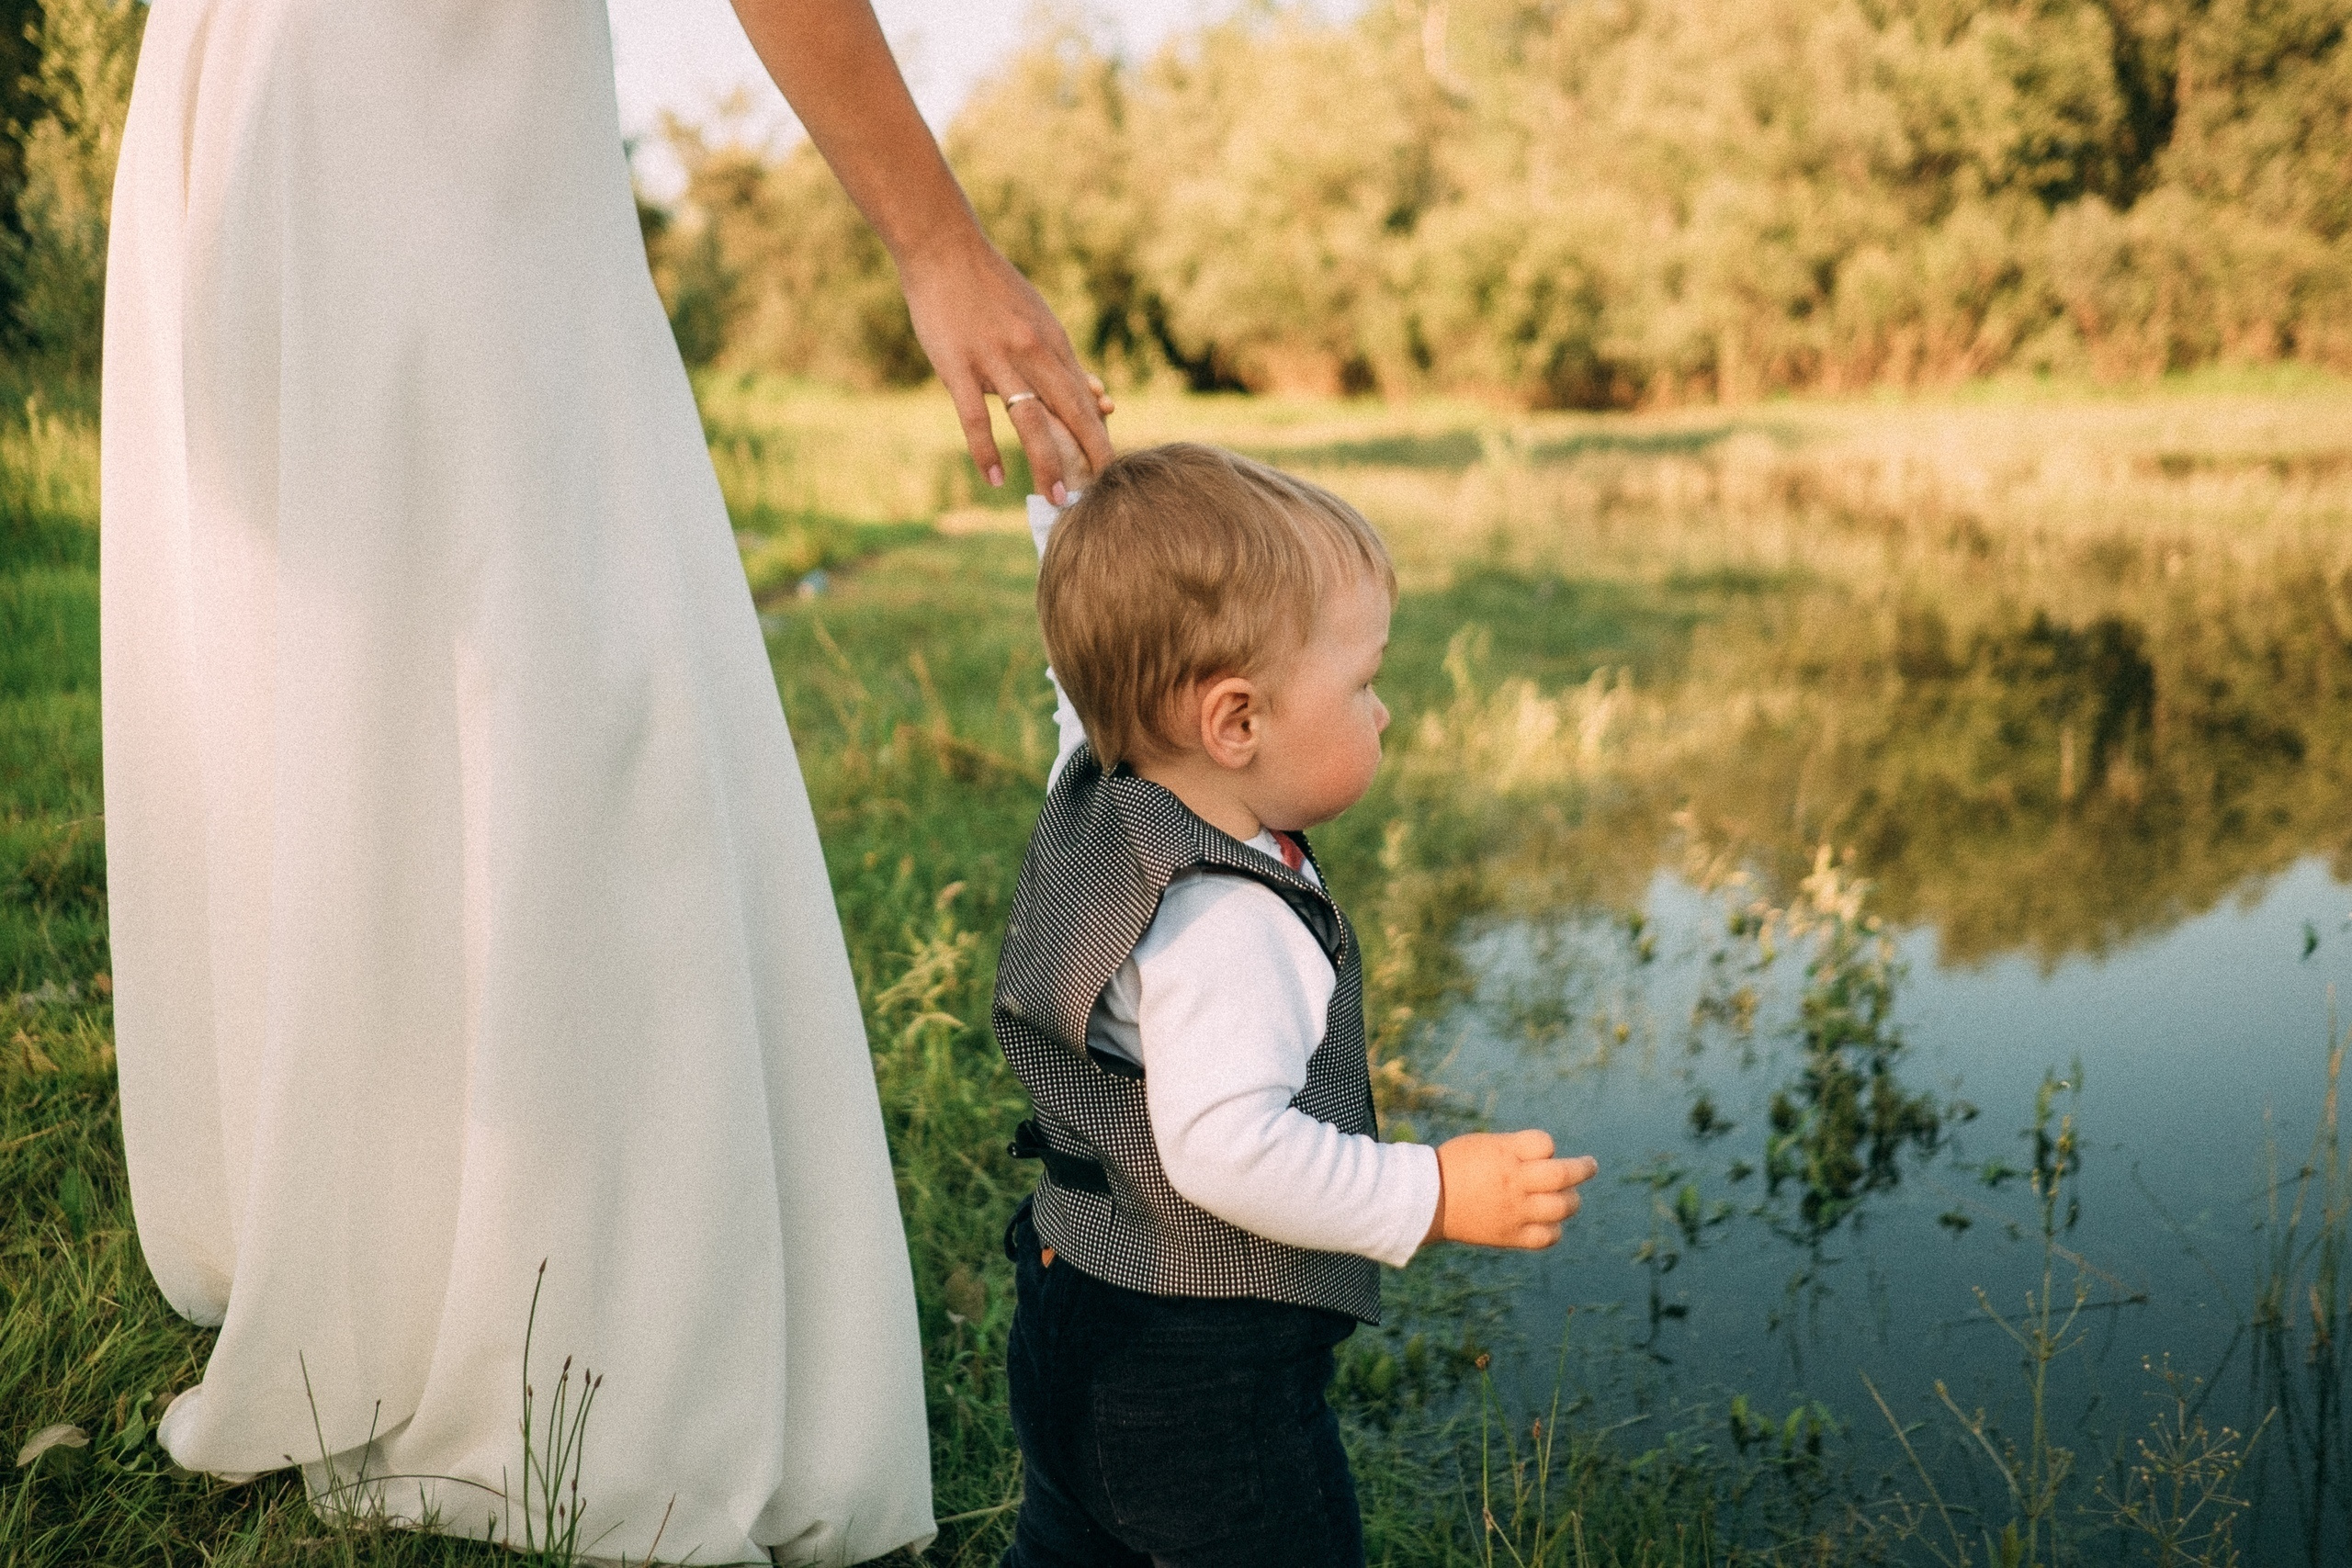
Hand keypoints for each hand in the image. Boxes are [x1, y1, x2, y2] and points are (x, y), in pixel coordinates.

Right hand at [897, 234, 1114, 503]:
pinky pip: (976, 417)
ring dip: (1047, 463)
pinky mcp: (958, 366)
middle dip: (1088, 454)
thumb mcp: (1037, 318)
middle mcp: (1031, 352)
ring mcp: (994, 360)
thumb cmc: (992, 288)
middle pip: (1069, 412)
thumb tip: (1099, 397)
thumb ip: (1064, 360)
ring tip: (1057, 498)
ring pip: (1030, 420)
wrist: (943, 248)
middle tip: (1100, 493)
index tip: (1110, 468)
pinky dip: (986, 450)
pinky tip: (995, 479)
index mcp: (1052, 341)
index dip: (1099, 434)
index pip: (1083, 397)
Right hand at [1424, 1131, 1595, 1249]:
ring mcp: (1514, 1210)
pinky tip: (1550, 1221)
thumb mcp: (1484, 1145)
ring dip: (1572, 1200)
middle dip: (1583, 1169)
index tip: (1540, 1151)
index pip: (1546, 1144)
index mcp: (1504, 1154)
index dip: (1547, 1147)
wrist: (1426, 1200)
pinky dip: (1555, 1229)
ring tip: (1571, 1196)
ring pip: (1562, 1207)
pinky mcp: (1510, 1235)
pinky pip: (1547, 1236)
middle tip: (1589, 1166)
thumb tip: (1549, 1157)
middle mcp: (1514, 1181)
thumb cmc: (1454, 1166)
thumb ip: (1516, 1149)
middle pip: (1564, 1175)